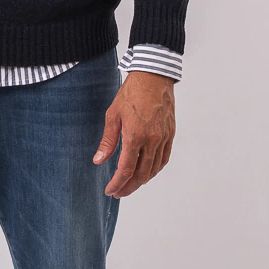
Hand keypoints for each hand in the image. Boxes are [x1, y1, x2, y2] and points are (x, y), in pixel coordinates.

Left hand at [92, 70, 175, 197]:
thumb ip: (107, 141)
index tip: (110, 190)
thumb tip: (98, 161)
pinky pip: (164, 159)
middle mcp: (151, 141)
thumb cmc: (131, 93)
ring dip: (142, 181)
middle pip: (141, 175)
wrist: (153, 77)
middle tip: (119, 192)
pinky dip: (155, 169)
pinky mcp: (170, 134)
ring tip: (130, 184)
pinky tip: (147, 171)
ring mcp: (163, 139)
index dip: (117, 183)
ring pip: (154, 169)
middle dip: (129, 187)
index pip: (126, 170)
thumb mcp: (113, 115)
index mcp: (135, 136)